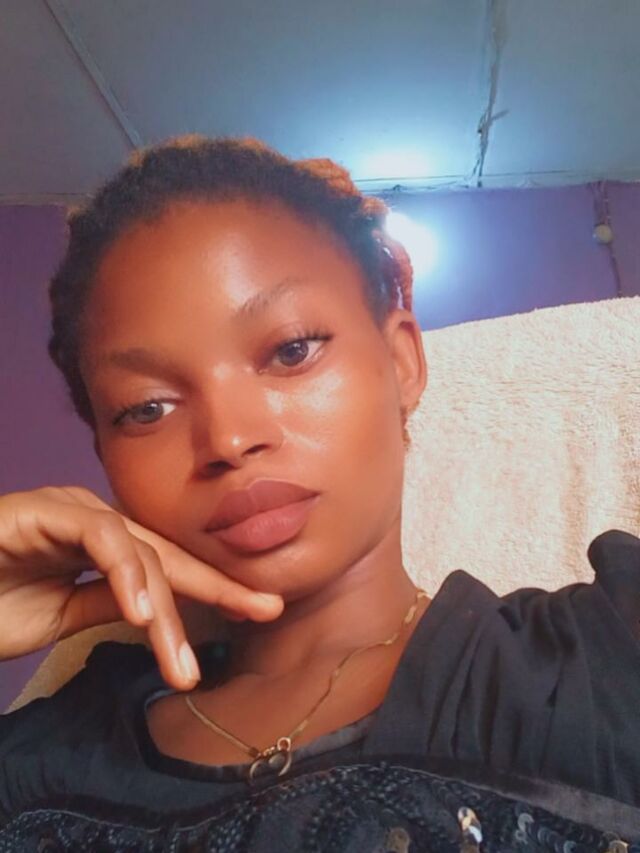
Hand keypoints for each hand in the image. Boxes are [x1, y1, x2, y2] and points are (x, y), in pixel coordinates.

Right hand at [0, 486, 282, 688]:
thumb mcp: (63, 615)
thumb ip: (110, 603)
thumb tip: (160, 608)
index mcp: (103, 545)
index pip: (170, 567)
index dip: (217, 586)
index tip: (262, 609)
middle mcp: (95, 522)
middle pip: (168, 556)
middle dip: (217, 585)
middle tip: (264, 611)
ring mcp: (72, 512)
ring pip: (140, 551)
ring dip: (163, 606)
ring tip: (180, 659)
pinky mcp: (46, 510)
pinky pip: (99, 537)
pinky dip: (124, 571)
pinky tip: (141, 610)